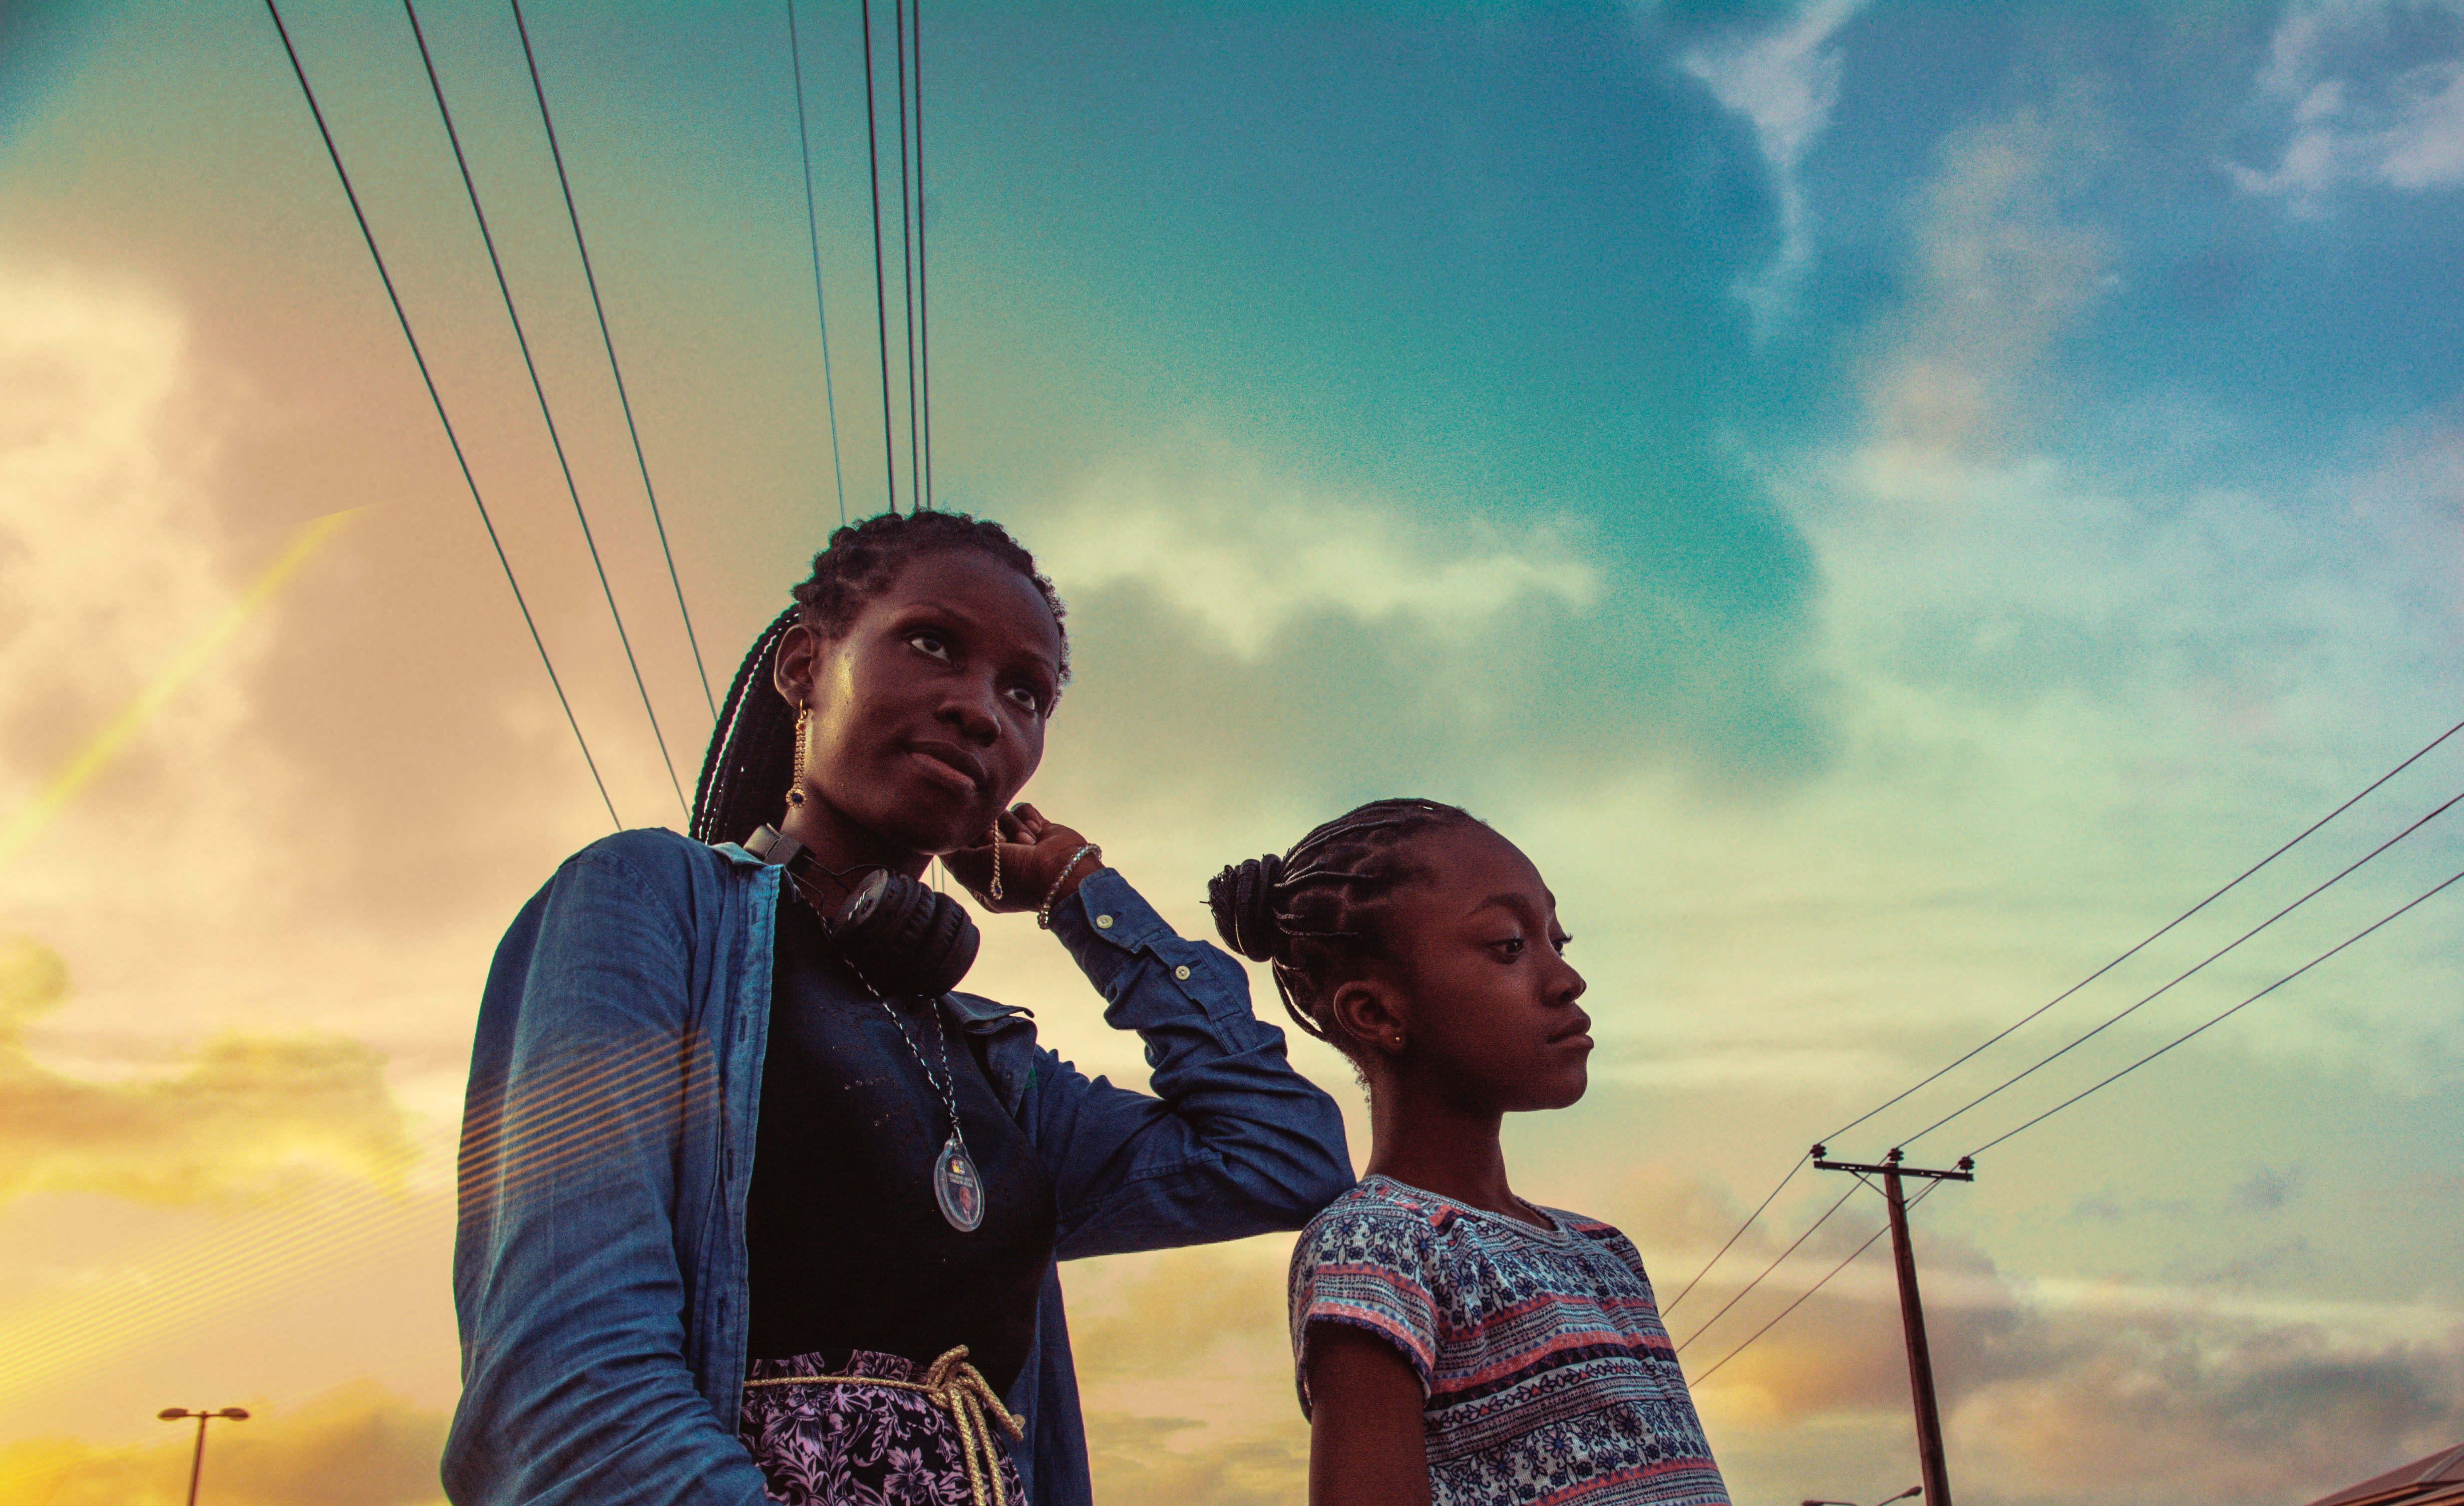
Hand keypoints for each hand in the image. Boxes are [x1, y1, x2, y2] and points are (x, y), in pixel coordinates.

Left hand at [943, 803, 1100, 915]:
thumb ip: (949, 852)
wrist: (1063, 873)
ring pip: (1001, 814)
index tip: (979, 843)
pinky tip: (1037, 832)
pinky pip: (1022, 808)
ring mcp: (1019, 843)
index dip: (966, 838)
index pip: (962, 847)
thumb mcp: (970, 870)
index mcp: (982, 879)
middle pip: (980, 826)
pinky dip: (1029, 818)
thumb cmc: (1016, 878)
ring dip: (1013, 827)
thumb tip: (938, 836)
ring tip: (1027, 843)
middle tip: (1003, 843)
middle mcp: (1000, 860)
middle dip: (991, 832)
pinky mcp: (1038, 828)